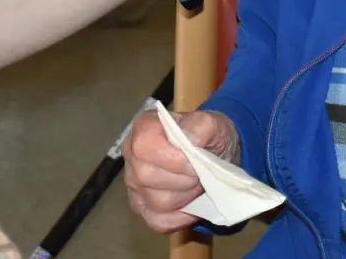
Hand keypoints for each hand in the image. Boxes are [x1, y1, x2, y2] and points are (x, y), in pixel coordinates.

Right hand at [122, 109, 238, 233]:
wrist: (214, 154)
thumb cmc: (208, 137)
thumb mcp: (212, 124)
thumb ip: (201, 126)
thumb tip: (189, 140)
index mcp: (144, 128)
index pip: (145, 146)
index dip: (172, 158)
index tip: (194, 161)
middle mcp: (132, 154)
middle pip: (147, 177)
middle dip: (183, 180)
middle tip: (199, 174)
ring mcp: (133, 183)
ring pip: (155, 202)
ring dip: (184, 197)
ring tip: (196, 185)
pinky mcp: (141, 207)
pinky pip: (157, 221)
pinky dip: (180, 217)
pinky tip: (190, 205)